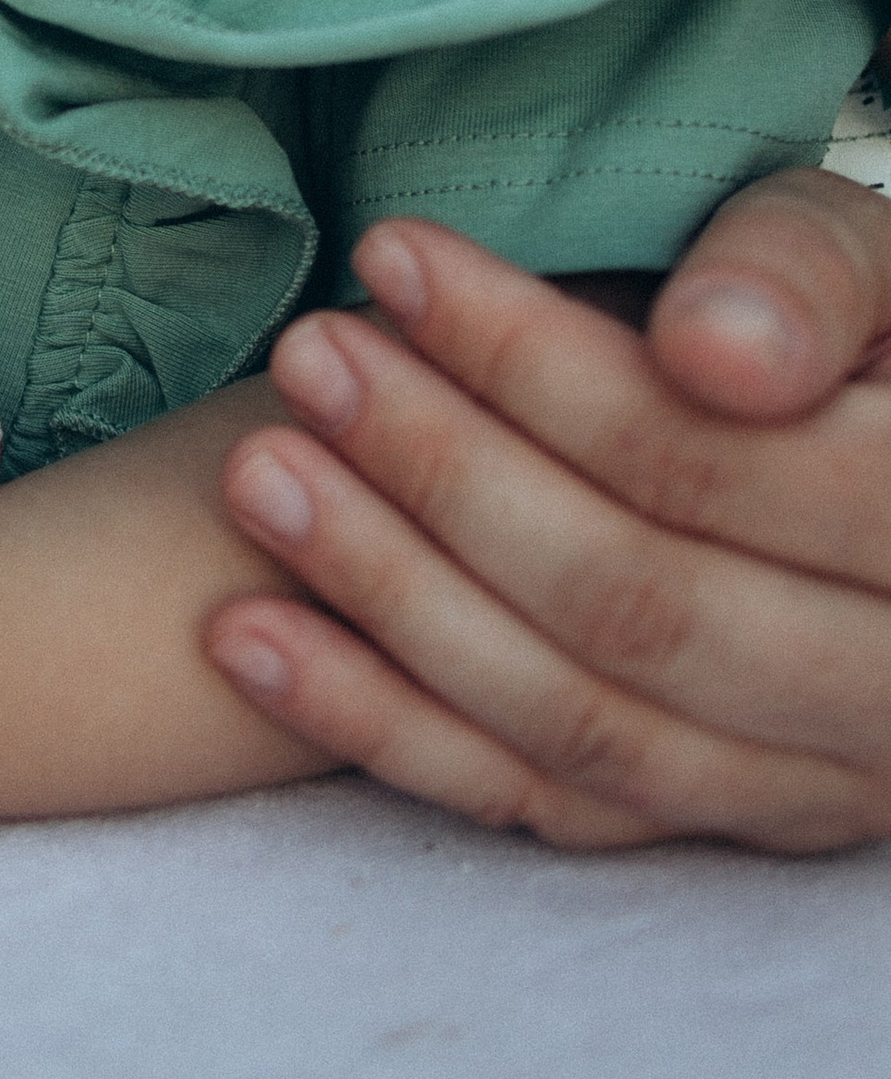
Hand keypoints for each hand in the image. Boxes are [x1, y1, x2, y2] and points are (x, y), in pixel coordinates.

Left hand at [205, 184, 890, 851]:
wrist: (878, 462)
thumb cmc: (852, 326)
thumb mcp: (869, 258)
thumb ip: (805, 276)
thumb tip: (713, 355)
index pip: (706, 467)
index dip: (537, 363)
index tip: (392, 255)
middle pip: (634, 606)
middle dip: (444, 474)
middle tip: (307, 354)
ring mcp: (807, 789)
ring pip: (577, 719)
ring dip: (392, 597)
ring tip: (257, 471)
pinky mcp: (711, 823)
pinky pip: (537, 802)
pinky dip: (383, 728)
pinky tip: (250, 642)